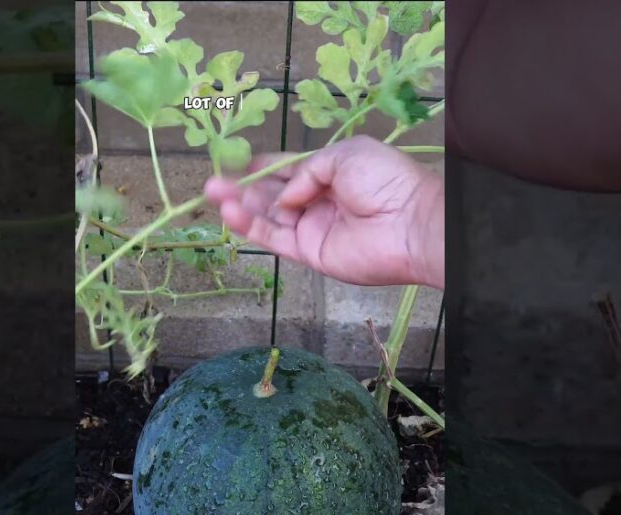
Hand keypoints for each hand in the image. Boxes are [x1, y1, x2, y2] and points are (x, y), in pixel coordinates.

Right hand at [203, 136, 443, 288]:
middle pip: (270, 193)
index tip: (233, 159)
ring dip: (238, 205)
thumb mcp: (342, 155)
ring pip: (267, 216)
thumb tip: (284, 195)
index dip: (260, 165)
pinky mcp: (309, 253)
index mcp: (327, 172)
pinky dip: (251, 227)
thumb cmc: (384, 180)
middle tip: (211, 180)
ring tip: (210, 192)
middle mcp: (316, 200)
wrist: (410, 222)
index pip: (286, 169)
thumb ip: (305, 170)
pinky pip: (274, 239)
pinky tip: (230, 214)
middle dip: (241, 185)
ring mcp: (311, 228)